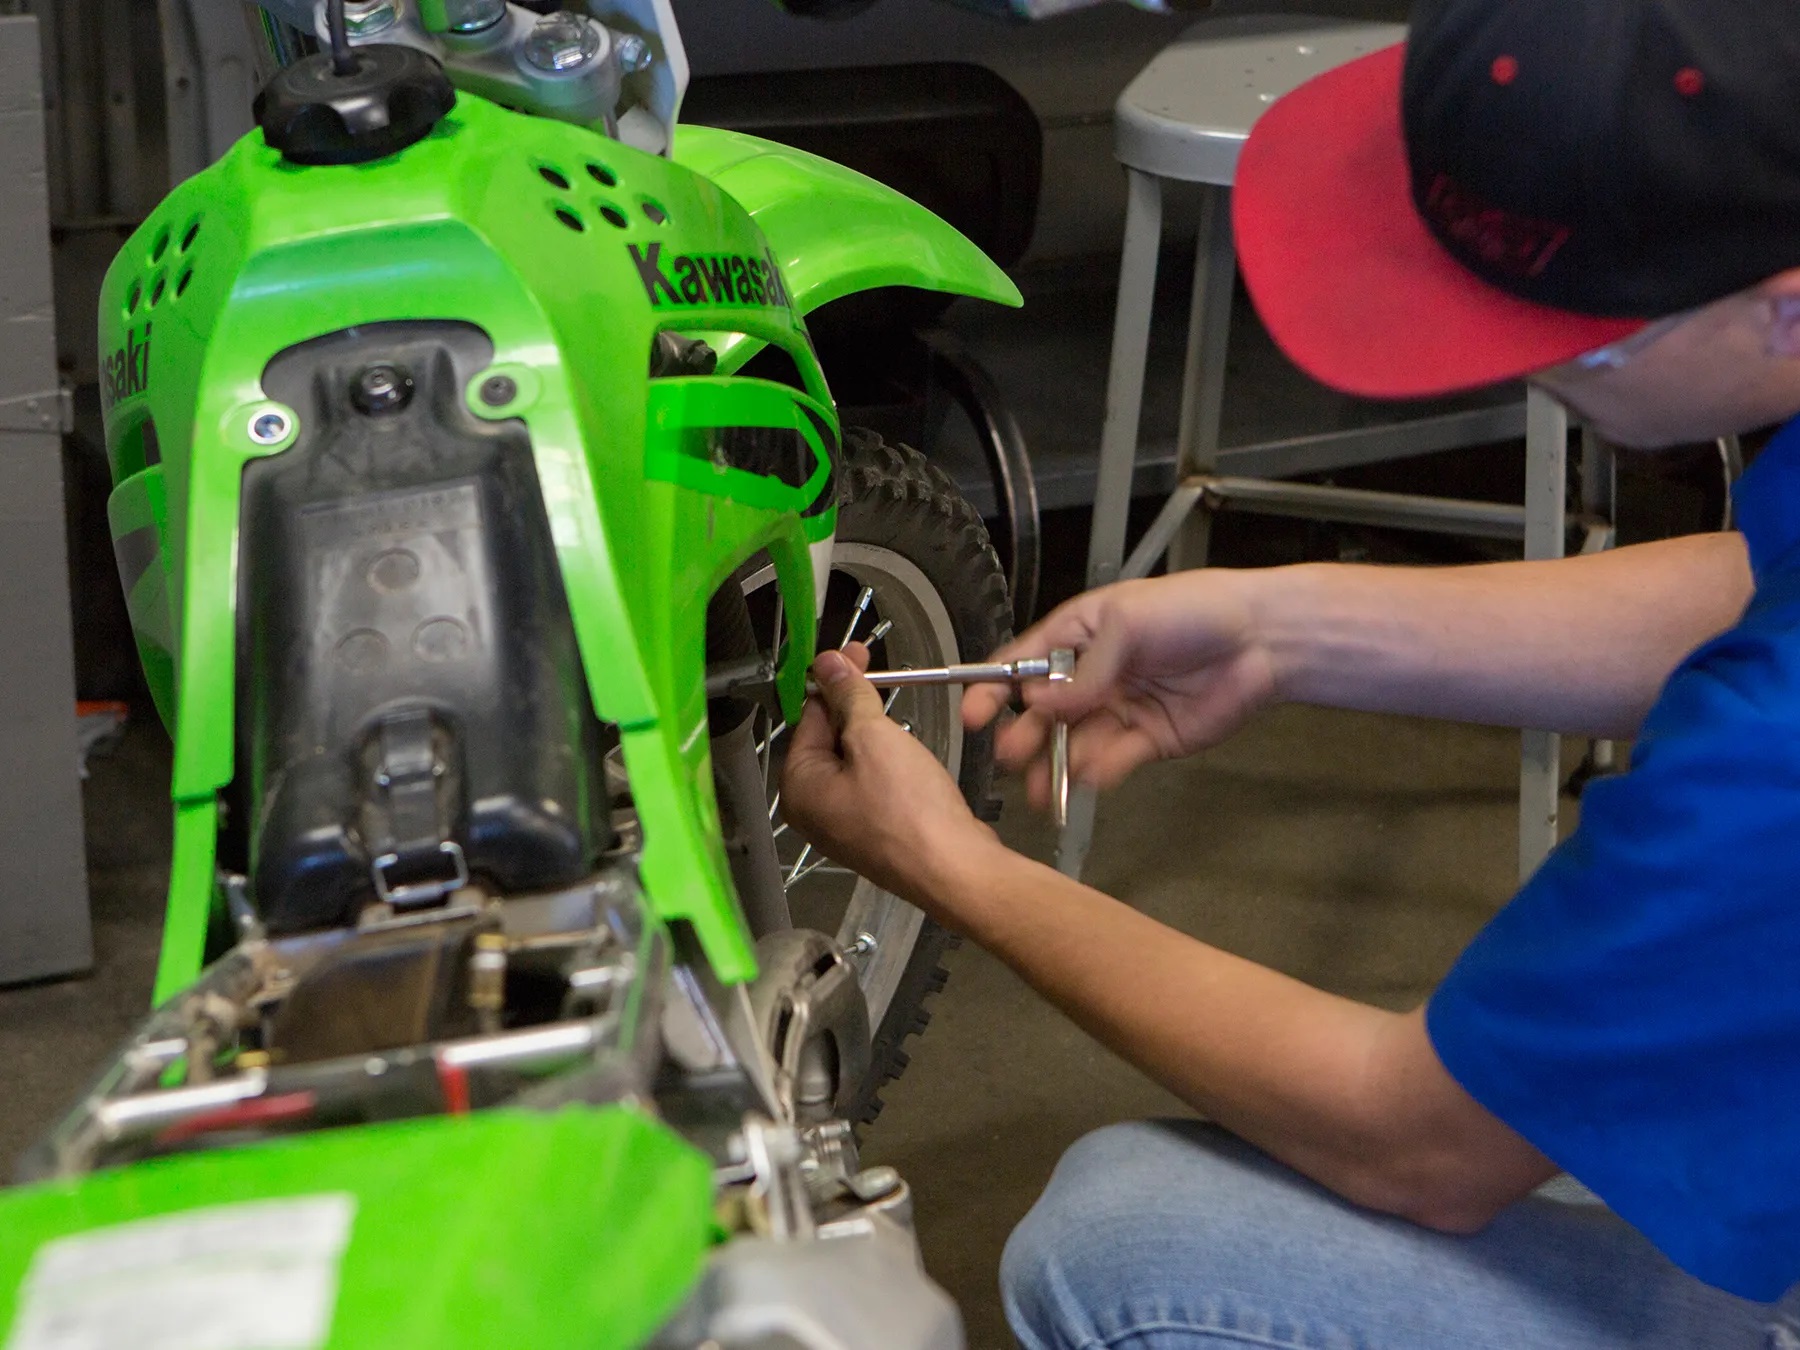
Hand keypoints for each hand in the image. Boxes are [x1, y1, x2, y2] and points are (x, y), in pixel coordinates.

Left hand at [781, 642, 1001, 903]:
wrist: (954, 868)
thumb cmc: (909, 809)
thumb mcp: (874, 738)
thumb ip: (849, 698)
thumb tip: (826, 664)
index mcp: (799, 787)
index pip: (807, 717)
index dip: (832, 681)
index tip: (855, 655)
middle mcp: (814, 810)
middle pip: (827, 739)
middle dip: (853, 705)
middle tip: (877, 672)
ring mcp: (846, 825)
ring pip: (854, 761)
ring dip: (873, 732)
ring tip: (895, 712)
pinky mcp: (878, 833)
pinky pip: (874, 784)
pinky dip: (887, 761)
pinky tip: (908, 751)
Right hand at [963, 572, 1278, 809]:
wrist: (1261, 639)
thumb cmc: (1194, 609)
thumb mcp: (1126, 623)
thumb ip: (1084, 669)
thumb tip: (1041, 703)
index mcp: (1078, 637)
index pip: (1022, 665)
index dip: (993, 689)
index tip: (973, 715)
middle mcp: (1092, 677)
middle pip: (1043, 714)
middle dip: (1023, 736)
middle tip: (1011, 757)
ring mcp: (1119, 710)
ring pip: (1074, 743)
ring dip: (1055, 765)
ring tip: (1042, 789)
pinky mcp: (1147, 740)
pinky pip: (1113, 759)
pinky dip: (1098, 771)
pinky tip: (1088, 777)